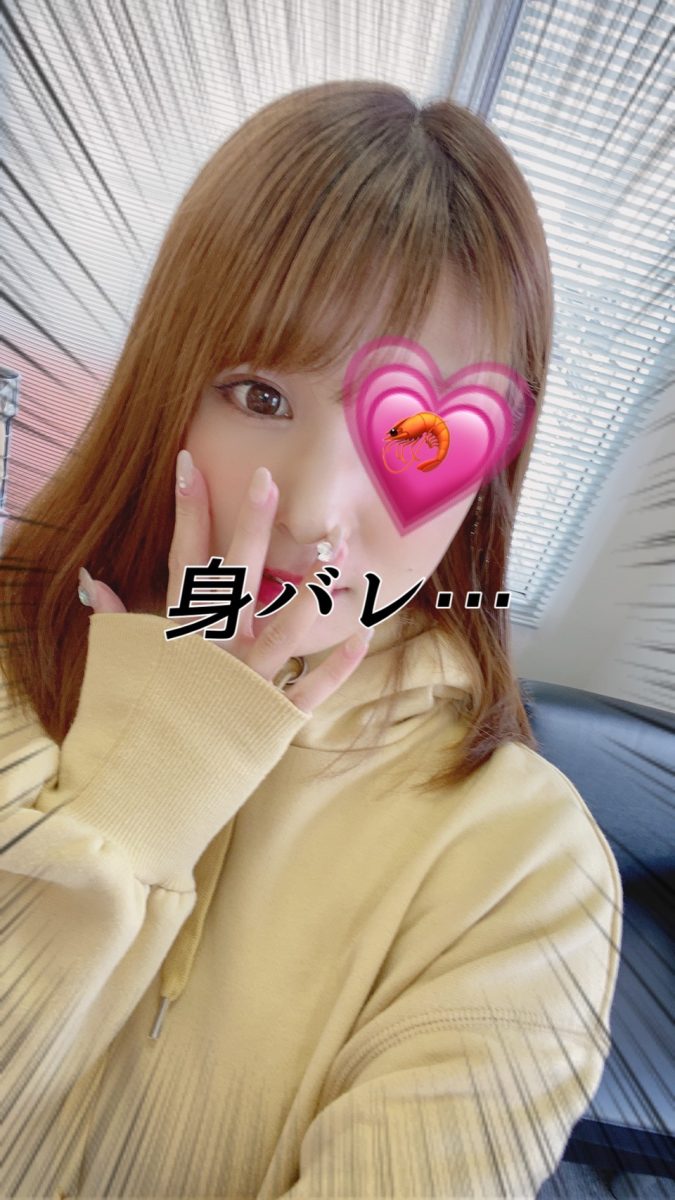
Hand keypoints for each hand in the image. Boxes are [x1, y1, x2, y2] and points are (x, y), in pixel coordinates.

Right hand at [78, 458, 372, 713]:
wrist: (141, 798)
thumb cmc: (130, 726)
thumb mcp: (118, 668)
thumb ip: (118, 621)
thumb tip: (94, 578)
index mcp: (177, 635)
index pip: (181, 561)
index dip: (185, 512)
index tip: (188, 463)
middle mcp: (212, 652)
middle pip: (234, 579)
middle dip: (250, 527)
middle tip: (267, 478)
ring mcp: (245, 684)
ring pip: (284, 631)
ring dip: (311, 589)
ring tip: (337, 548)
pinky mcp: (271, 719)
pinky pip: (311, 688)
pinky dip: (340, 665)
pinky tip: (366, 633)